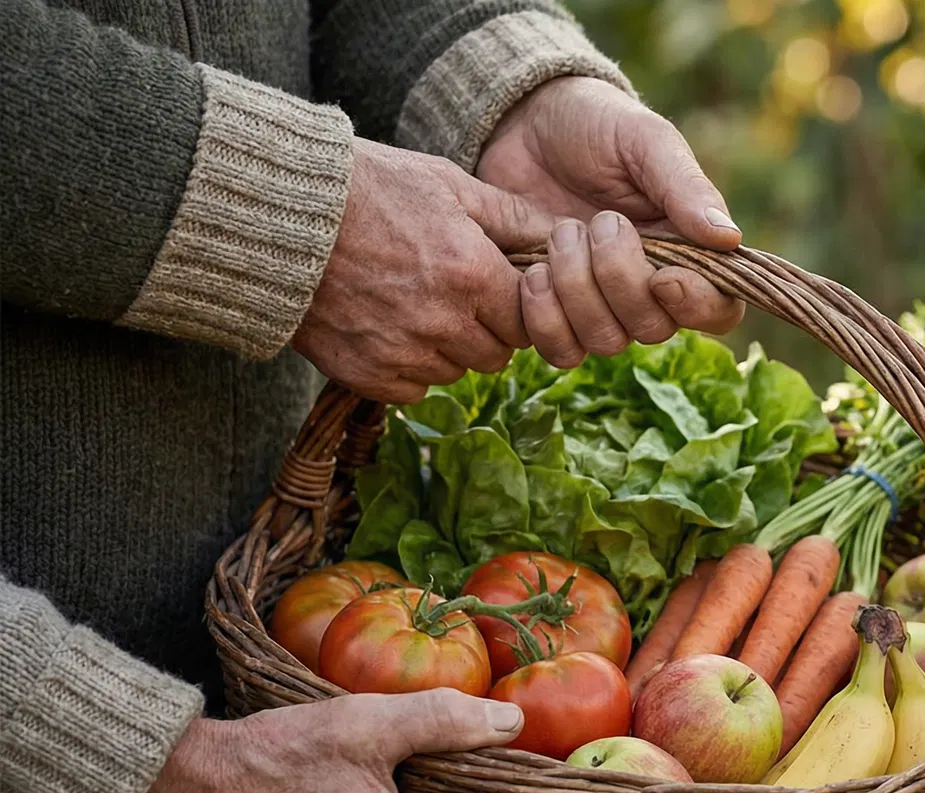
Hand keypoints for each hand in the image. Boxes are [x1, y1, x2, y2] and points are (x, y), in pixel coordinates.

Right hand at [293, 138, 551, 402]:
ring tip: (414, 303)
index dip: (518, 304)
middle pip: (498, 354)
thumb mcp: (446, 185)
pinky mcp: (367, 375)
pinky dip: (409, 367)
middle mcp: (443, 322)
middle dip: (487, 329)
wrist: (272, 215)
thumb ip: (511, 216)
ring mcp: (403, 353)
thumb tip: (565, 234)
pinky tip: (387, 326)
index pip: (530, 318)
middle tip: (457, 295)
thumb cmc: (364, 188)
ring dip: (448, 348)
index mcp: (471, 274)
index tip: (498, 286)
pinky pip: (413, 388)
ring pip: (456, 372)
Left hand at [477, 77, 745, 366]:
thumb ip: (685, 187)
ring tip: (560, 233)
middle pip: (655, 328)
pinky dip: (544, 317)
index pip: (717, 309)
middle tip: (599, 221)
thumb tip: (730, 238)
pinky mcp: (553, 312)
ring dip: (578, 291)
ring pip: (606, 341)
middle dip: (621, 279)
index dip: (696, 305)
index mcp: (688, 252)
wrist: (523, 124)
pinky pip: (560, 349)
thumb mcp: (646, 141)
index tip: (664, 277)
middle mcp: (649, 290)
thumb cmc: (597, 126)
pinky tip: (532, 271)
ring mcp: (600, 306)